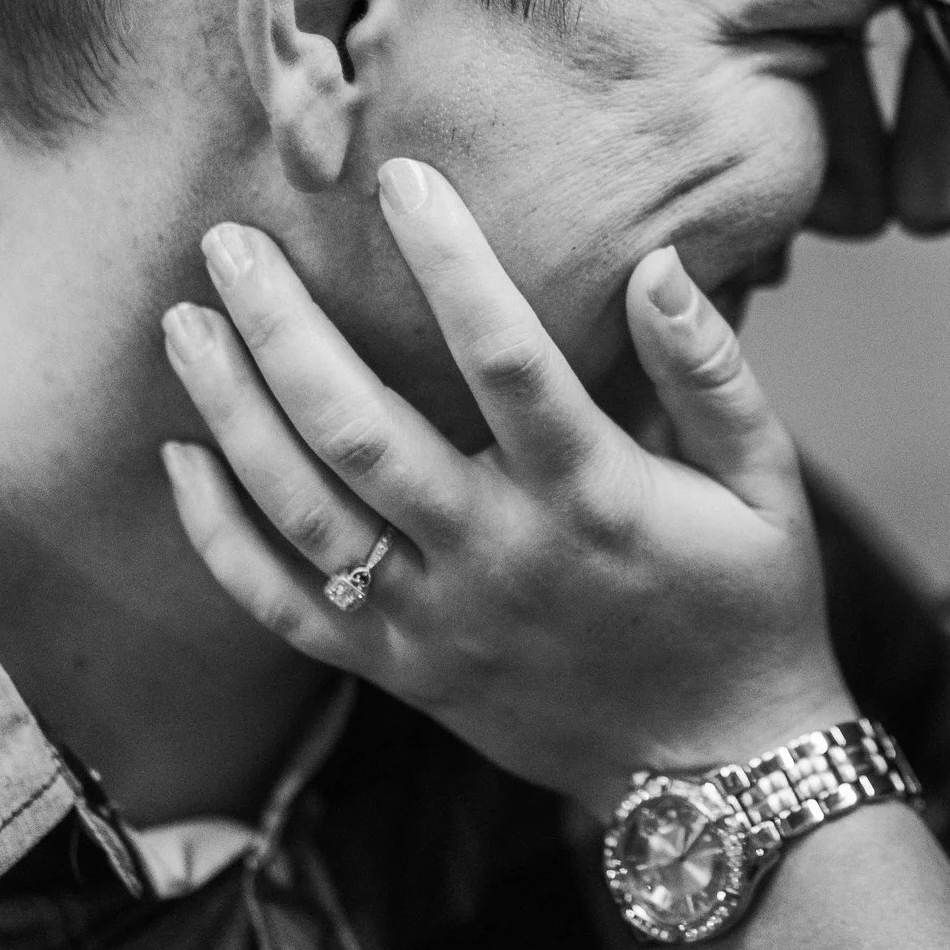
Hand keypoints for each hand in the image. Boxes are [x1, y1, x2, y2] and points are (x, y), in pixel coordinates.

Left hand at [156, 157, 856, 812]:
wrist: (723, 771)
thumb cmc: (748, 604)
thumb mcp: (767, 482)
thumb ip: (709, 371)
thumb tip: (656, 262)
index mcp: (592, 494)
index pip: (504, 356)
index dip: (448, 260)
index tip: (397, 178)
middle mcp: (501, 554)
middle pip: (361, 429)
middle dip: (283, 327)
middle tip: (227, 243)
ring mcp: (441, 621)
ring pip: (306, 510)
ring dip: (233, 413)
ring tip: (184, 326)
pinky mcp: (405, 673)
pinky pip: (287, 609)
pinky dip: (223, 540)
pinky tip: (181, 463)